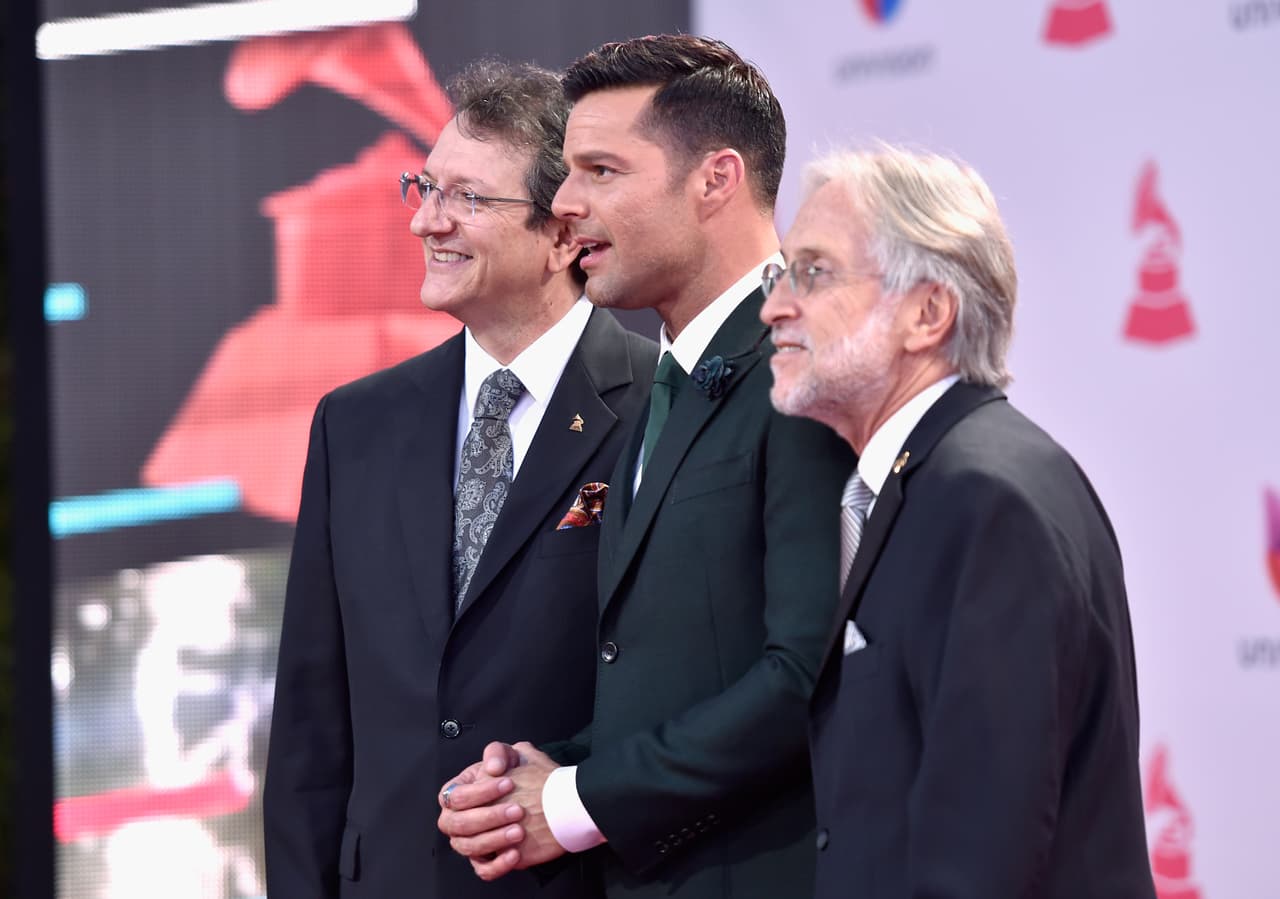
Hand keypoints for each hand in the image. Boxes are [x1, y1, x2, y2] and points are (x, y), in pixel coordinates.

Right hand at [441, 741, 566, 880]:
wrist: (552, 801)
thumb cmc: (527, 777)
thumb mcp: (514, 755)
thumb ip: (498, 752)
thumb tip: (493, 766)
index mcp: (459, 792)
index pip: (455, 797)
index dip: (479, 792)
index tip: (508, 783)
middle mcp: (459, 819)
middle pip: (458, 824)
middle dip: (488, 817)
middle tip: (516, 810)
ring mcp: (472, 841)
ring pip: (470, 847)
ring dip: (494, 839)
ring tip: (519, 830)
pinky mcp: (488, 860)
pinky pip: (484, 869)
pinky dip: (498, 864)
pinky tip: (515, 853)